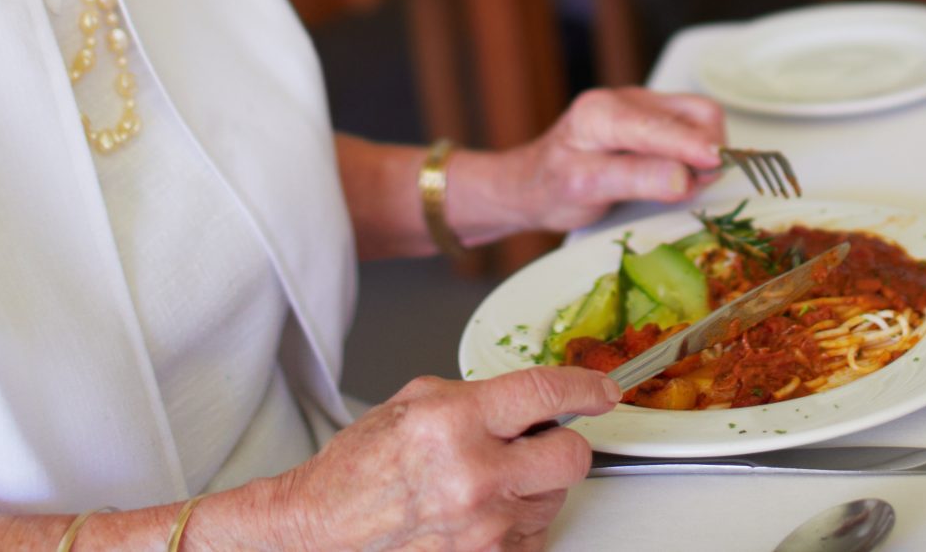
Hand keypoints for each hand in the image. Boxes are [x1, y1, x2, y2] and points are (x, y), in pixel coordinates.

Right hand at [230, 368, 613, 551]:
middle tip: (542, 440)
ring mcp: (481, 527)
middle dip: (565, 444)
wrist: (322, 528)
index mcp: (453, 422)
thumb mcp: (414, 402)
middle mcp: (472, 475)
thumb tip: (532, 401)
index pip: (545, 394)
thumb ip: (478, 396)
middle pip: (570, 456)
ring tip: (491, 479)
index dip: (585, 388)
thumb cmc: (360, 468)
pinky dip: (518, 522)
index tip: (603, 390)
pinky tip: (484, 511)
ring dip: (535, 485)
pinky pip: (531, 536)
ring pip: (554, 498)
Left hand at [451, 88, 727, 240]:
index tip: (718, 165)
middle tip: (696, 187)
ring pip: (699, 116)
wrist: (530, 184)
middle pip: (694, 113)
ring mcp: (642, 105)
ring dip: (706, 150)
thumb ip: (635, 179)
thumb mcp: (585, 189)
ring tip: (687, 183)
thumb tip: (685, 177)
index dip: (693, 145)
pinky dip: (697, 150)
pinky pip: (691, 125)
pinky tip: (680, 174)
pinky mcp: (652, 117)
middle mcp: (626, 98)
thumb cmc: (551, 189)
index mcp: (603, 112)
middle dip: (707, 149)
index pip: (662, 125)